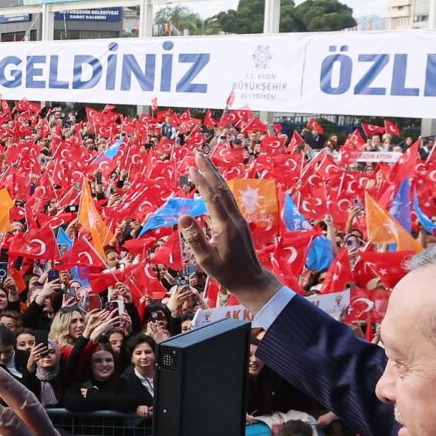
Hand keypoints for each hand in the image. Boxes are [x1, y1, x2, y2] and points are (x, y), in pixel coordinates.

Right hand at [179, 157, 279, 310]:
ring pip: (227, 192)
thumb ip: (195, 238)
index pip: (211, 198)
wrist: (251, 280)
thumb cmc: (226, 273)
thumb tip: (183, 217)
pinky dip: (220, 187)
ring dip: (216, 176)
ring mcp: (239, 219)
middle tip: (198, 154)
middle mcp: (234, 219)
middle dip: (210, 170)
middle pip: (222, 189)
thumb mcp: (206, 260)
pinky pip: (229, 200)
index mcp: (225, 226)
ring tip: (205, 163)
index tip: (191, 168)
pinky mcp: (239, 223)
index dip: (201, 182)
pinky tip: (215, 184)